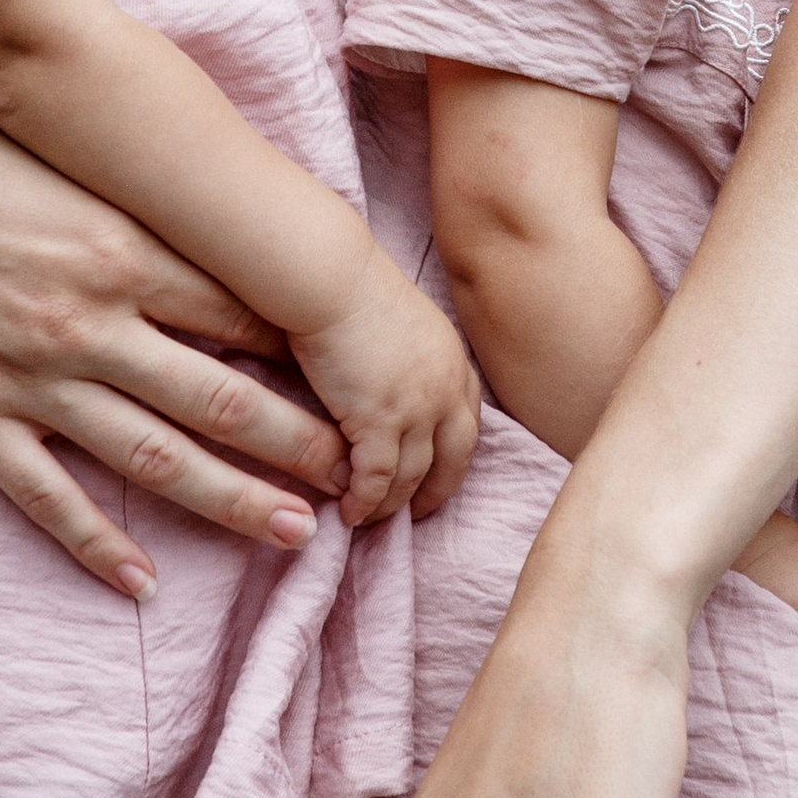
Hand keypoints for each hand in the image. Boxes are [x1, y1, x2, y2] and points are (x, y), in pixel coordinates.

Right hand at [0, 45, 354, 595]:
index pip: (244, 314)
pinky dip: (97, 544)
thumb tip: (231, 241)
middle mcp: (87, 318)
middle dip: (301, 443)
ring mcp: (28, 376)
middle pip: (221, 395)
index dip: (311, 356)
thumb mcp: (68, 163)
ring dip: (231, 499)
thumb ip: (146, 211)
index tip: (364, 388)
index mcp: (121, 245)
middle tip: (363, 479)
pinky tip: (142, 583)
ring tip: (296, 534)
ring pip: (153, 455)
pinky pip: (46, 497)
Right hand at [290, 247, 480, 525]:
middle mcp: (446, 389)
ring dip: (392, 505)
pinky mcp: (382, 422)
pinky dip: (364, 501)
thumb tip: (386, 381)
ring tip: (370, 518)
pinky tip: (348, 512)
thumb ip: (406, 356)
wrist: (330, 278)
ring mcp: (419, 409)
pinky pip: (377, 480)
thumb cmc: (349, 288)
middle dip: (436, 491)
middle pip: (454, 458)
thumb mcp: (400, 321)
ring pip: (412, 477)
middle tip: (417, 514)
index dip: (454, 453)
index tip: (440, 473)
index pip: (467, 421)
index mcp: (454, 361)